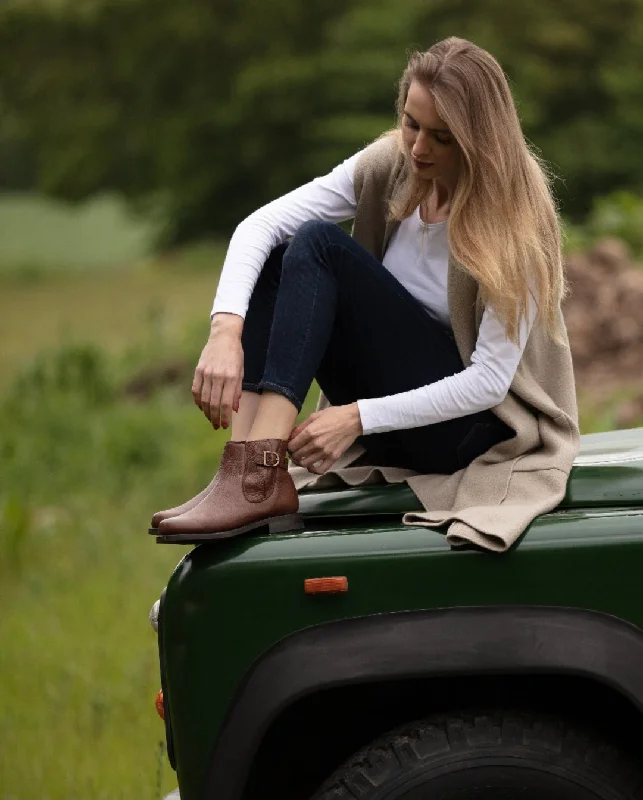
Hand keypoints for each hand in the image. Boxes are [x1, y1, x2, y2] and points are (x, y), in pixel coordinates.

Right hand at [192, 314, 243, 428]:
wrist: (223, 336)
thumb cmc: (235, 355)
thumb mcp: (241, 371)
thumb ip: (237, 391)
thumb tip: (235, 409)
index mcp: (231, 377)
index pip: (226, 403)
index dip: (225, 417)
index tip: (225, 425)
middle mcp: (218, 376)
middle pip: (214, 403)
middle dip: (215, 418)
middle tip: (216, 426)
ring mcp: (206, 373)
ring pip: (204, 399)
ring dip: (206, 412)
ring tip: (210, 419)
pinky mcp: (198, 370)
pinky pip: (196, 390)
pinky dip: (198, 401)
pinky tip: (202, 407)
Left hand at [288, 403, 363, 474]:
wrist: (353, 420)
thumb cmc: (334, 415)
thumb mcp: (315, 416)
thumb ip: (301, 426)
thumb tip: (291, 435)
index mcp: (310, 432)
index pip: (291, 446)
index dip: (288, 446)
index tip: (290, 445)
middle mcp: (316, 444)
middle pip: (296, 455)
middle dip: (293, 454)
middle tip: (295, 451)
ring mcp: (325, 452)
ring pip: (305, 464)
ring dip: (300, 462)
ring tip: (301, 458)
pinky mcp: (333, 458)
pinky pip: (320, 470)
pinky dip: (313, 470)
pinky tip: (311, 466)